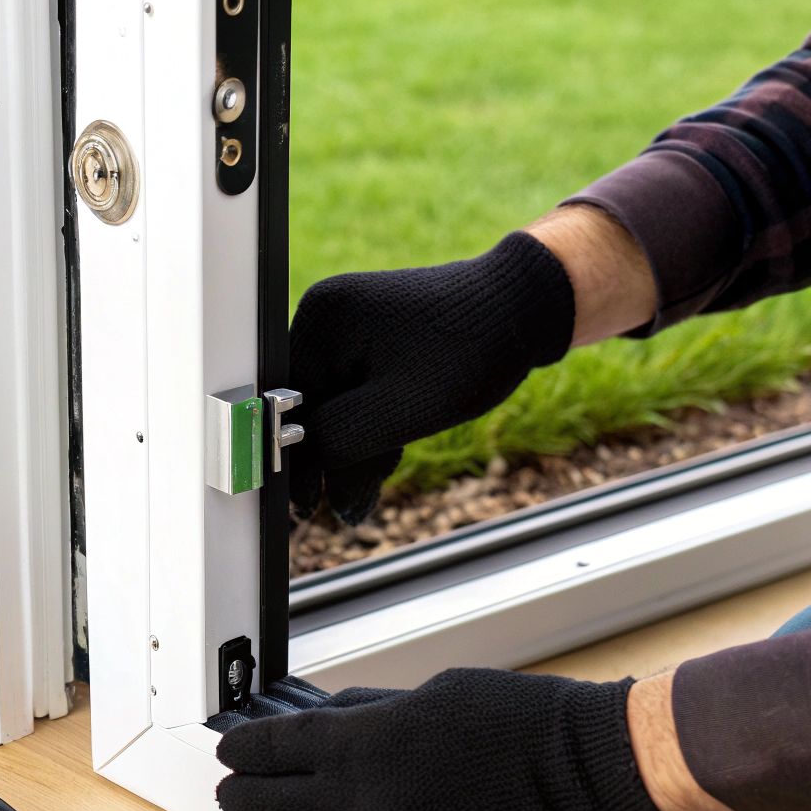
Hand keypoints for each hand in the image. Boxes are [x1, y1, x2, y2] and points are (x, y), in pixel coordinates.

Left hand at [215, 669, 671, 810]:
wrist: (574, 769)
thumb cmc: (512, 721)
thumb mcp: (425, 694)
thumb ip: (367, 714)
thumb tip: (330, 723)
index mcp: (357, 739)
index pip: (273, 746)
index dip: (243, 749)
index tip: (228, 751)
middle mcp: (357, 795)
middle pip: (268, 801)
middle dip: (242, 795)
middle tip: (232, 792)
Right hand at [287, 232, 574, 520]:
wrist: (526, 307)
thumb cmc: (470, 349)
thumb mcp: (396, 410)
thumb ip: (338, 445)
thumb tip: (306, 489)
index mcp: (320, 318)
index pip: (285, 405)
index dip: (300, 458)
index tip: (311, 504)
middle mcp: (324, 314)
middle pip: (308, 405)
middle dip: (333, 452)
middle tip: (357, 498)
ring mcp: (346, 323)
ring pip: (332, 403)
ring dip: (354, 443)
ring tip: (385, 466)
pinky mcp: (369, 334)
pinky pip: (353, 390)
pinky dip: (369, 422)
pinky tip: (391, 443)